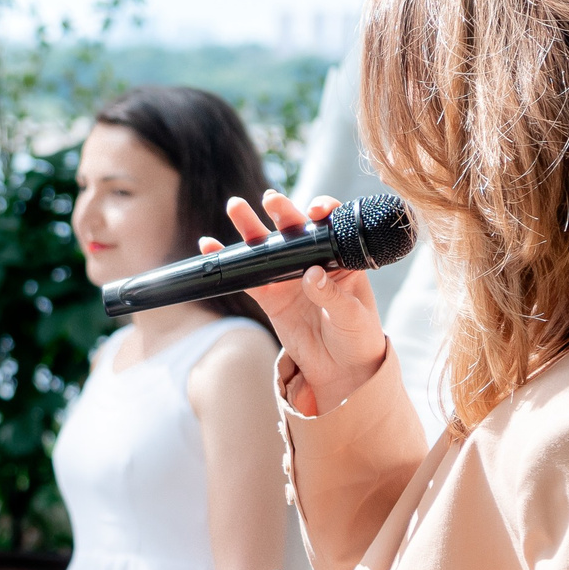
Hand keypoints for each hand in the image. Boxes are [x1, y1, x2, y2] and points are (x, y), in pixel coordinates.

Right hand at [202, 190, 388, 414]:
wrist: (341, 370)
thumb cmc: (358, 337)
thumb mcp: (352, 316)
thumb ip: (333, 295)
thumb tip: (311, 276)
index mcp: (342, 259)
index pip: (333, 227)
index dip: (323, 213)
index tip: (314, 210)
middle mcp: (314, 262)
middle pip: (295, 230)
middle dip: (282, 212)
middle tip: (270, 199)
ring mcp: (289, 278)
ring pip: (267, 248)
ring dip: (250, 227)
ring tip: (235, 207)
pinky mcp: (270, 297)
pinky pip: (247, 277)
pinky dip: (229, 262)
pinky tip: (210, 247)